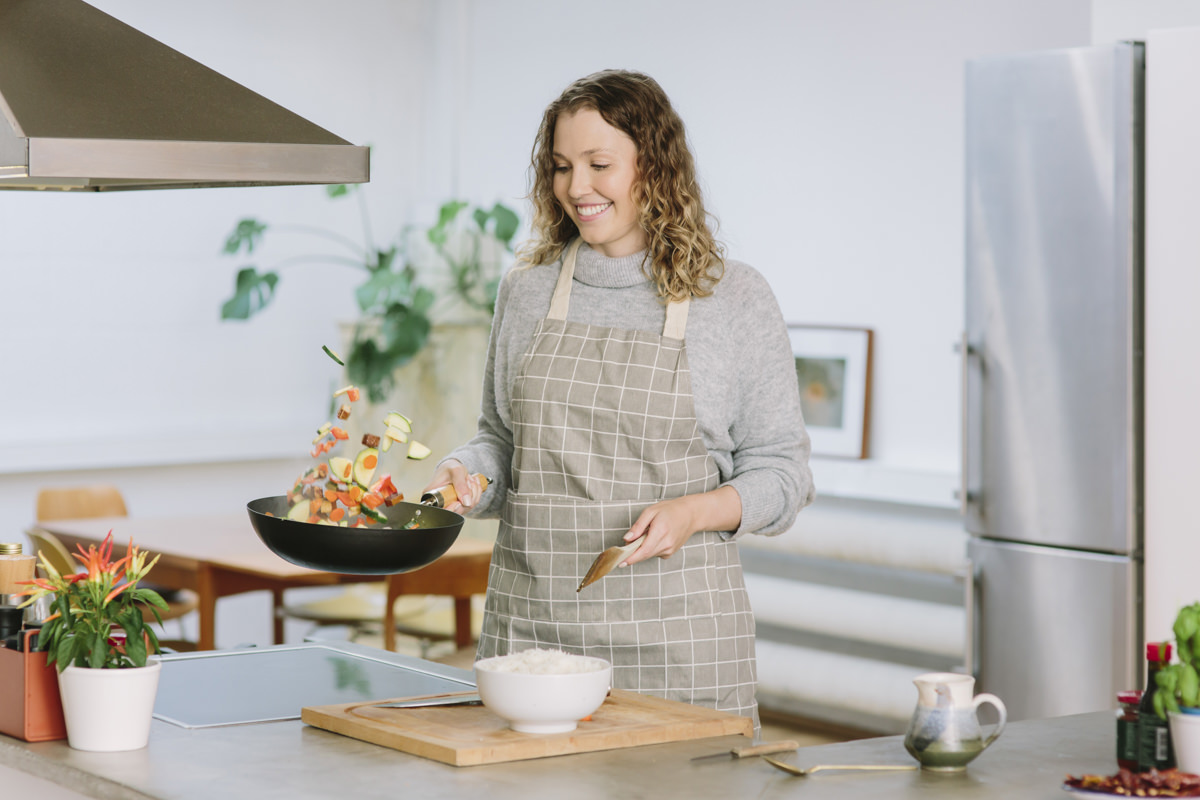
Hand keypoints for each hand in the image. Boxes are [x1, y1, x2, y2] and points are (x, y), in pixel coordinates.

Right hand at [421, 459, 481, 512]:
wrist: (453, 468)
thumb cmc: (450, 468)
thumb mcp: (456, 471)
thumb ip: (461, 485)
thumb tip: (466, 502)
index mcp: (431, 495)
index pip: (440, 511)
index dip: (451, 509)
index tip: (458, 502)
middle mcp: (439, 503)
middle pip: (456, 511)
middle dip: (467, 496)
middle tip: (467, 481)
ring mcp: (450, 505)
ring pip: (466, 508)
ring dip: (473, 493)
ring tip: (468, 479)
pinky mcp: (458, 506)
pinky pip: (471, 504)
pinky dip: (475, 493)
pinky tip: (472, 483)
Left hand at [619, 486, 742, 566]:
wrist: (690, 515)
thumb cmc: (670, 510)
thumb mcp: (651, 511)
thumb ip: (638, 526)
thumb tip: (627, 539)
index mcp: (660, 531)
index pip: (643, 550)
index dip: (631, 558)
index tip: (620, 562)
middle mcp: (666, 543)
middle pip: (644, 555)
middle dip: (632, 553)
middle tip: (625, 546)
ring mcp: (670, 549)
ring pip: (649, 554)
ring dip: (642, 548)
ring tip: (647, 534)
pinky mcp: (670, 552)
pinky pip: (655, 553)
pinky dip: (650, 548)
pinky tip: (655, 538)